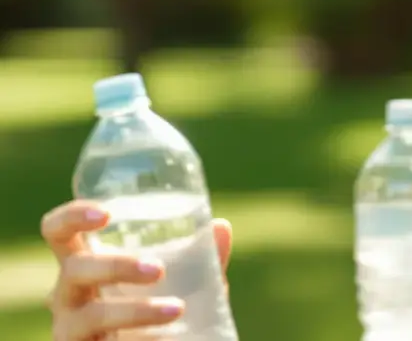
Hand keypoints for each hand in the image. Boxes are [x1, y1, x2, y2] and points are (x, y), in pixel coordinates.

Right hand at [41, 199, 233, 340]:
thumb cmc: (154, 314)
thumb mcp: (178, 284)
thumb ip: (199, 260)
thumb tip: (221, 227)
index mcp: (84, 265)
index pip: (58, 232)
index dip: (72, 217)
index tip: (106, 214)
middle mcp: (68, 295)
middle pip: (75, 269)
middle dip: (117, 266)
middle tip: (158, 269)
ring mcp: (69, 330)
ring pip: (91, 315)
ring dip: (135, 310)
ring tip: (176, 309)